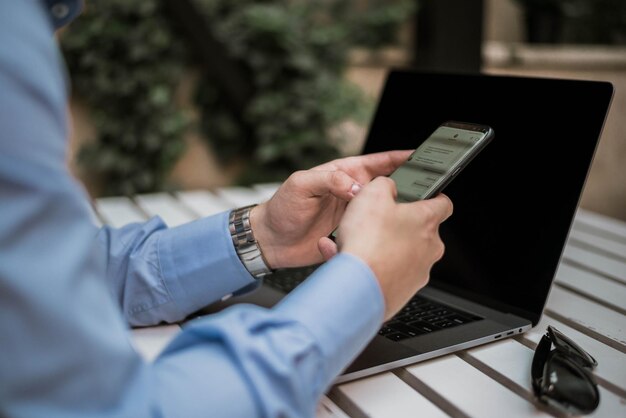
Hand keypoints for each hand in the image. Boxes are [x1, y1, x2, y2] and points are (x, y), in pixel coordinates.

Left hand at [250, 150, 411, 268]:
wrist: (270, 242)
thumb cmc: (282, 208)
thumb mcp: (302, 184)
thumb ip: (329, 179)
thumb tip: (355, 187)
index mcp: (342, 174)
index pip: (377, 162)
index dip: (399, 158)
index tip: (420, 156)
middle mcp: (351, 193)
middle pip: (386, 186)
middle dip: (407, 185)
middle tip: (426, 188)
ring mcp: (353, 215)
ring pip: (383, 210)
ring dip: (396, 211)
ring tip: (413, 213)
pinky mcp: (351, 235)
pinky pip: (371, 232)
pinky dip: (381, 233)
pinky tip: (391, 236)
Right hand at [337, 177, 452, 319]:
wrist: (358, 287)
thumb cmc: (367, 242)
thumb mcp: (371, 195)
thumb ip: (384, 184)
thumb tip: (388, 187)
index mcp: (427, 221)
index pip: (443, 204)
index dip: (433, 197)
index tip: (424, 196)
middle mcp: (429, 248)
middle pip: (421, 231)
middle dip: (400, 225)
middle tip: (377, 221)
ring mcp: (419, 272)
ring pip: (404, 254)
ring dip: (385, 247)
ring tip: (358, 244)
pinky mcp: (404, 292)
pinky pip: (391, 274)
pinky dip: (377, 267)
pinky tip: (354, 262)